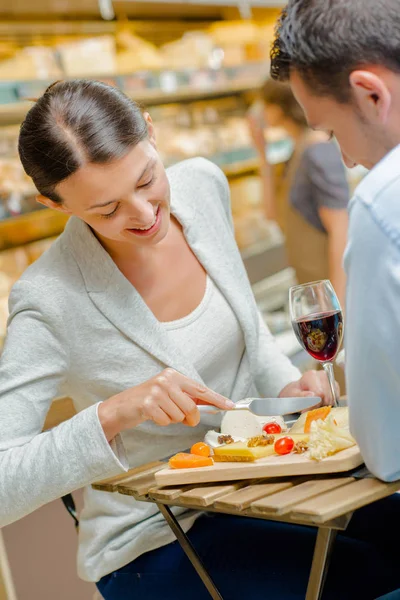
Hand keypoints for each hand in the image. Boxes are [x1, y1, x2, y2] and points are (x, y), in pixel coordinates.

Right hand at [98, 368, 233, 440]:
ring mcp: (156, 391)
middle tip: (182, 419)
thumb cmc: (150, 400)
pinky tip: (153, 415)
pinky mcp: (148, 404)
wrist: (122, 406)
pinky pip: (166, 421)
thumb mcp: (169, 394)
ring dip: (173, 420)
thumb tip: (210, 406)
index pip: (200, 389)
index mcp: (174, 375)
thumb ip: (188, 398)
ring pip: (179, 415)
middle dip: (190, 418)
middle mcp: (166, 380)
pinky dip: (162, 422)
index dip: (216, 399)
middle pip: (191, 407)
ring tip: (162, 412)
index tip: (230, 405)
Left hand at [279, 370, 339, 408]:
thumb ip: (301, 396)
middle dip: (319, 405)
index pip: (319, 393)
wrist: (297, 392)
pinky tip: (321, 403)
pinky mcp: (335, 386)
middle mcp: (322, 375)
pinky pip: (336, 399)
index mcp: (311, 375)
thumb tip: (312, 395)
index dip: (314, 404)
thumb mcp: (292, 395)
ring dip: (325, 405)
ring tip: (315, 404)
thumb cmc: (294, 393)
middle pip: (327, 396)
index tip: (306, 410)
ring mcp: (330, 380)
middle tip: (310, 407)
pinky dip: (329, 404)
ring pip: (333, 398)